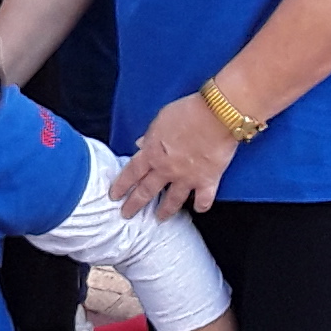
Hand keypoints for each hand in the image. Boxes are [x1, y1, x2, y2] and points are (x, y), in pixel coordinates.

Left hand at [112, 91, 239, 217]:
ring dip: (165, 211)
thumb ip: (150, 135)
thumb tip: (141, 143)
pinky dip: (201, 206)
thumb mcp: (160, 119)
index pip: (131, 173)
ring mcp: (187, 178)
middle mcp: (166, 169)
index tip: (114, 196)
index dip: (121, 185)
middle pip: (146, 191)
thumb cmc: (187, 112)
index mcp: (152, 153)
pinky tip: (199, 209)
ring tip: (159, 218)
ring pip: (172, 200)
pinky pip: (203, 199)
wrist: (215, 116)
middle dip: (134, 205)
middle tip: (126, 215)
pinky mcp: (207, 180)